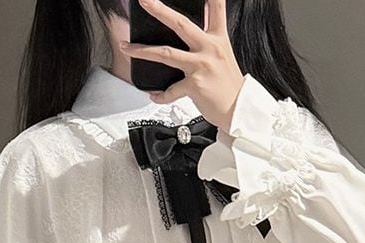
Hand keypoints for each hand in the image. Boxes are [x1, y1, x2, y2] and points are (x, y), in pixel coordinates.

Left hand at [121, 0, 245, 131]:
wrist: (238, 110)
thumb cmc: (228, 84)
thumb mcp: (223, 53)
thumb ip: (211, 35)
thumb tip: (200, 21)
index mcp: (218, 38)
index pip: (215, 7)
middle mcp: (209, 48)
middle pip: (180, 23)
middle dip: (159, 10)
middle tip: (145, 0)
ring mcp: (201, 66)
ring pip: (166, 54)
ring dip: (143, 50)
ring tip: (126, 47)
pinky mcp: (194, 86)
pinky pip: (170, 90)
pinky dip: (160, 95)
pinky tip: (153, 94)